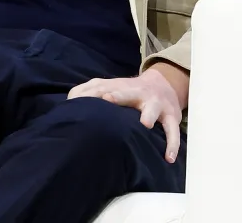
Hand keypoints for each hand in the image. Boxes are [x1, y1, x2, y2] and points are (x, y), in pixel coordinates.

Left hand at [68, 65, 186, 162]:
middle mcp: (138, 93)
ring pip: (153, 108)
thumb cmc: (130, 91)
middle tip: (107, 99)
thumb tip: (69, 101)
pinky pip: (172, 131)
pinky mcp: (171, 116)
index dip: (93, 92)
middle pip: (127, 92)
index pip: (103, 87)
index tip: (79, 99)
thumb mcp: (111, 87)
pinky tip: (168, 158)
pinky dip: (172, 144)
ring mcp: (155, 104)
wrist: (164, 84)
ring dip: (149, 114)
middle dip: (118, 95)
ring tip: (144, 124)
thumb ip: (90, 92)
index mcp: (121, 87)